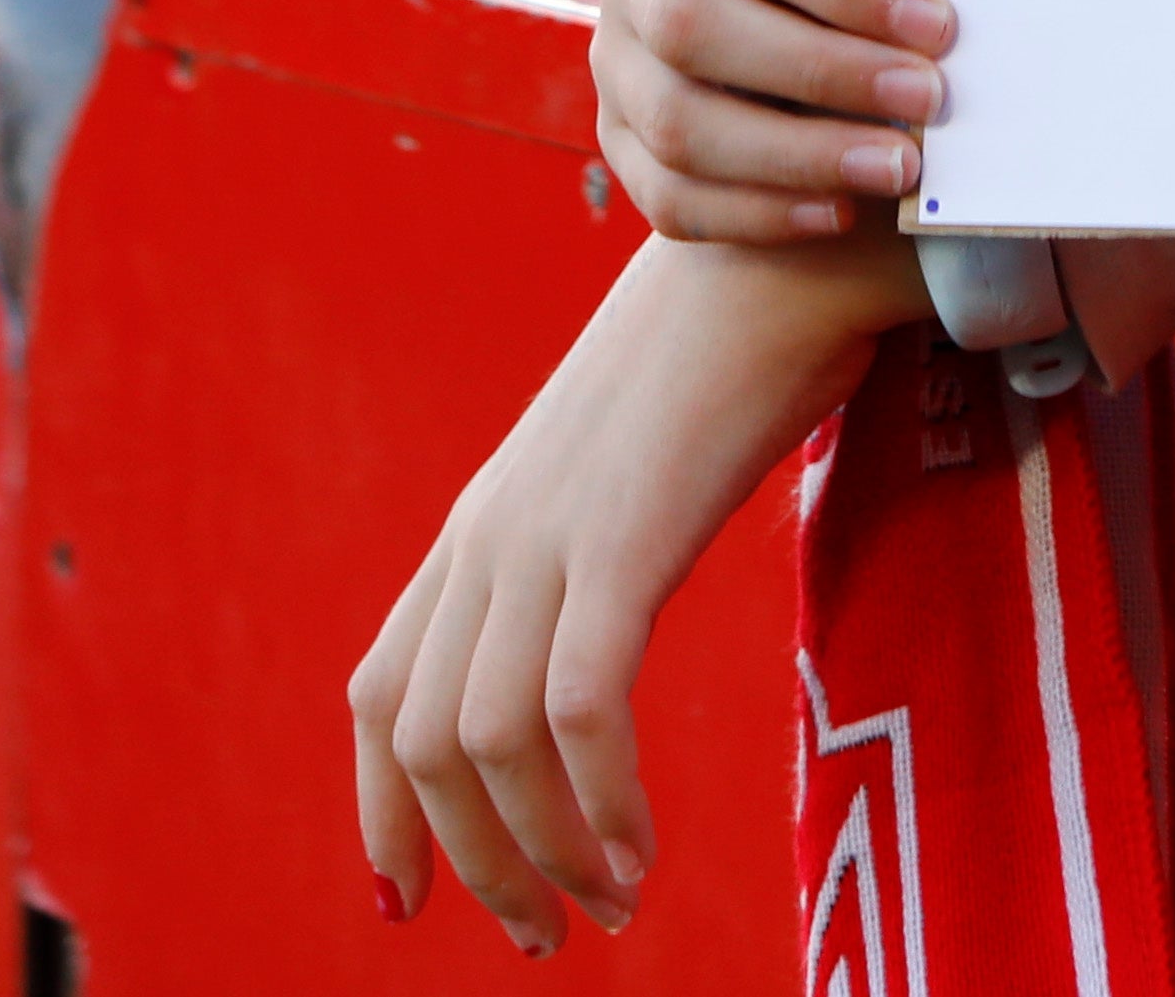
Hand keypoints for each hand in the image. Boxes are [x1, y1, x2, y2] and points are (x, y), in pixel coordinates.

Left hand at [350, 228, 922, 949]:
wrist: (795, 246)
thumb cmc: (745, 344)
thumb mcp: (637, 454)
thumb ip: (602, 529)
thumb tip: (615, 605)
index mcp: (488, 519)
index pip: (382, 690)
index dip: (380, 810)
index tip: (407, 900)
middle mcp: (491, 532)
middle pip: (419, 739)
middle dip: (469, 862)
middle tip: (548, 934)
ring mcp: (546, 533)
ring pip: (484, 744)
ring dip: (539, 852)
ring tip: (610, 905)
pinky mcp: (620, 539)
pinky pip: (576, 711)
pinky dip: (599, 804)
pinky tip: (642, 847)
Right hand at [594, 0, 955, 239]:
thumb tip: (977, 37)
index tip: (939, 26)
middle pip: (690, 26)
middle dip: (820, 72)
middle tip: (927, 100)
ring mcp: (616, 63)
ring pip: (676, 124)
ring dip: (797, 157)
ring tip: (898, 171)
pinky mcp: (623, 143)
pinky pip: (670, 198)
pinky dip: (759, 215)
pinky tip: (842, 212)